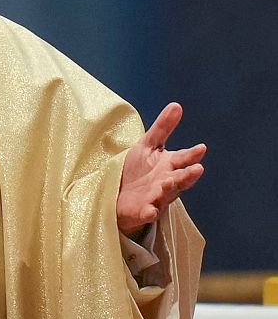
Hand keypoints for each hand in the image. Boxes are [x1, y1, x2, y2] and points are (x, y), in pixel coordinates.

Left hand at [116, 102, 205, 237]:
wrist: (118, 195)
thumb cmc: (137, 170)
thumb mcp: (147, 145)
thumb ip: (163, 128)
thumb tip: (176, 105)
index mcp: (169, 165)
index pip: (182, 158)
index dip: (191, 154)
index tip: (200, 148)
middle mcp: (166, 182)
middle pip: (179, 179)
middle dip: (187, 174)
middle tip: (197, 168)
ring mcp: (156, 198)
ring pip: (167, 195)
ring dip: (169, 189)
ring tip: (169, 182)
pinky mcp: (142, 211)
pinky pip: (147, 213)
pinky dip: (149, 212)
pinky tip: (150, 211)